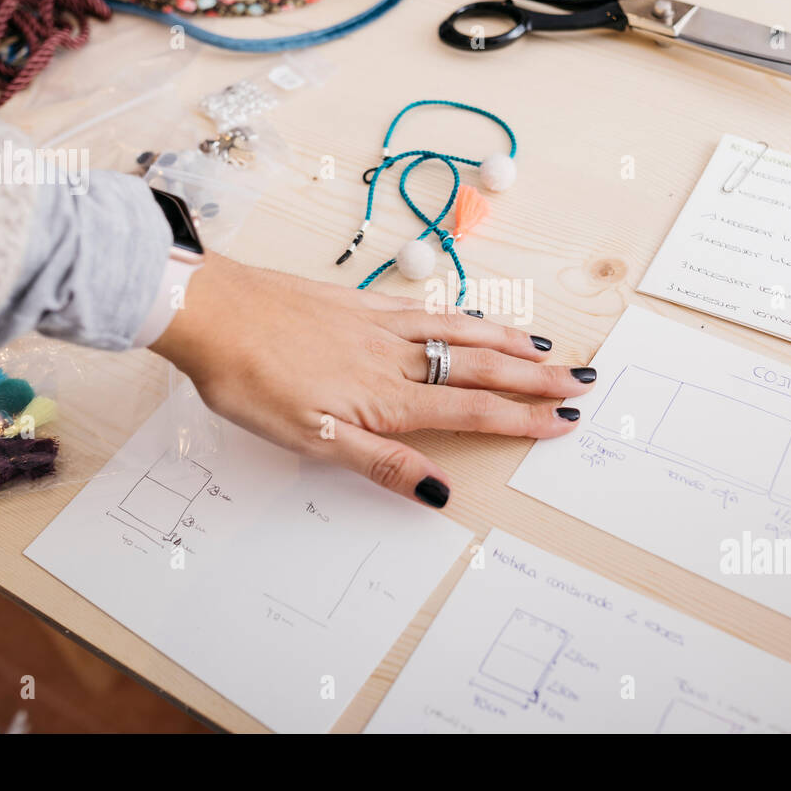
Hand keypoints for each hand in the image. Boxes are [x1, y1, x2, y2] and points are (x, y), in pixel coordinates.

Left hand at [150, 254, 595, 506]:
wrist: (208, 310)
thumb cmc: (248, 380)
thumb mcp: (310, 439)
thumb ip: (379, 461)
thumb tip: (437, 489)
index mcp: (385, 395)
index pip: (472, 411)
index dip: (523, 418)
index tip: (566, 420)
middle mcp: (393, 355)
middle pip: (480, 368)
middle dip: (535, 378)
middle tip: (582, 380)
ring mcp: (378, 323)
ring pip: (459, 333)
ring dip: (507, 343)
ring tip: (544, 348)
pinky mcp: (356, 302)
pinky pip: (425, 308)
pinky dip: (460, 315)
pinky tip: (470, 316)